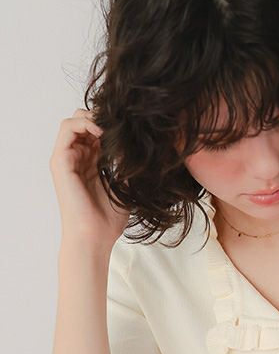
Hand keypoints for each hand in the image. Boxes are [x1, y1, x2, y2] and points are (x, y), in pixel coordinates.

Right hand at [49, 108, 129, 249]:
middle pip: (84, 121)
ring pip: (74, 120)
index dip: (111, 125)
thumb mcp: (126, 188)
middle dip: (102, 117)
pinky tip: (102, 130)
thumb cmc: (108, 220)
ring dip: (93, 117)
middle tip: (121, 124)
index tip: (130, 129)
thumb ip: (128, 167)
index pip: (96, 131)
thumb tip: (143, 150)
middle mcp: (76, 158)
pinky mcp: (60, 161)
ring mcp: (66, 159)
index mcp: (90, 163)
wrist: (95, 236)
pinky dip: (84, 122)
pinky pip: (67, 128)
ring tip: (112, 126)